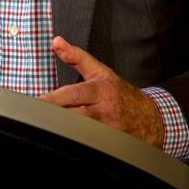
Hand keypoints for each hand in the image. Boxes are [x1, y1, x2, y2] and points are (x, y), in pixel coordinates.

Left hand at [38, 37, 164, 148]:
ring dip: (63, 130)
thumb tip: (56, 42)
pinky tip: (65, 140)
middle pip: (74, 116)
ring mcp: (108, 132)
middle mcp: (105, 111)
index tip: (38, 102)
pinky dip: (75, 143)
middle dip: (55, 116)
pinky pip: (88, 146)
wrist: (151, 119)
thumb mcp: (101, 71)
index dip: (54, 99)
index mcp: (101, 91)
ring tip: (49, 127)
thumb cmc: (122, 94)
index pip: (74, 94)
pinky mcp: (110, 146)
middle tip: (37, 116)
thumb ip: (76, 57)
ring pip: (79, 133)